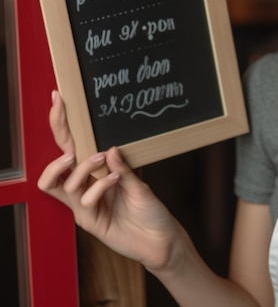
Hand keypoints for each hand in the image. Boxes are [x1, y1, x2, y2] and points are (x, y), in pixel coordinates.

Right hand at [38, 91, 183, 271]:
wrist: (161, 239)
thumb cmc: (150, 211)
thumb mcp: (139, 183)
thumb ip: (122, 168)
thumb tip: (109, 147)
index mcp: (94, 177)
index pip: (71, 148)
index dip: (62, 125)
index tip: (60, 99)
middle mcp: (84, 190)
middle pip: (55, 166)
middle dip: (59, 139)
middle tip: (69, 130)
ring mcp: (85, 207)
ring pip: (63, 184)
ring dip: (82, 167)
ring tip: (101, 159)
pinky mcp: (90, 222)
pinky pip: (84, 200)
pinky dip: (99, 186)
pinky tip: (115, 180)